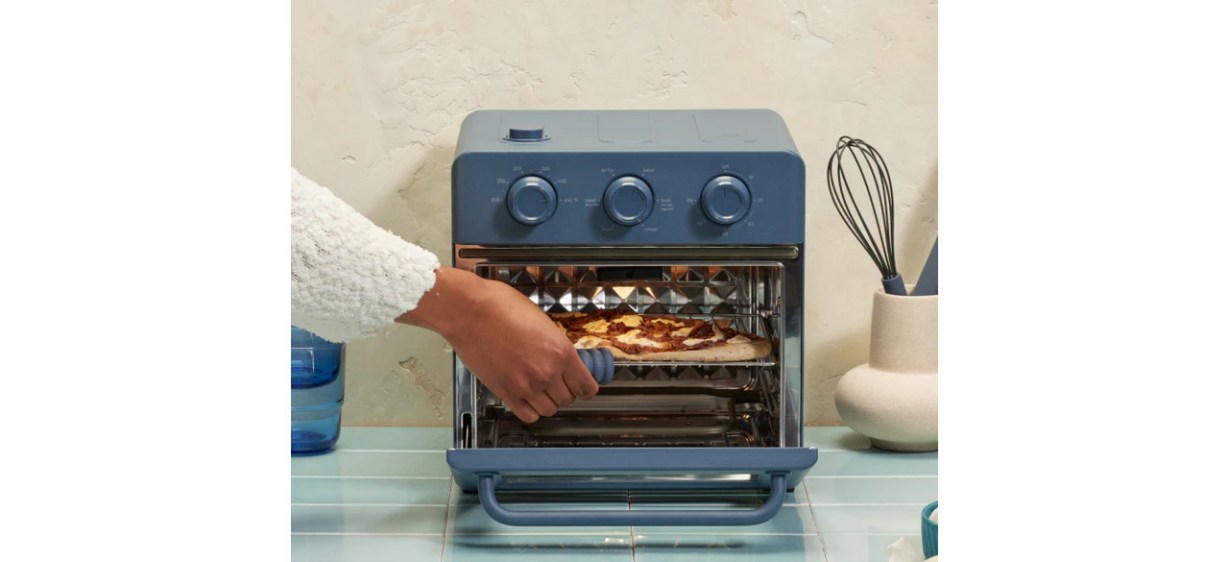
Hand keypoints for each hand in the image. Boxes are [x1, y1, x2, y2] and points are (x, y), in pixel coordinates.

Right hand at [398, 267, 598, 422]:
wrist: (470, 311)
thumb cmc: (500, 306)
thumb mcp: (541, 320)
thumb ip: (554, 344)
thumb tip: (561, 356)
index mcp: (561, 351)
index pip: (586, 386)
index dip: (585, 388)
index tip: (582, 387)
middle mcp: (547, 372)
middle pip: (568, 399)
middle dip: (564, 392)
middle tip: (555, 383)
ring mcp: (526, 386)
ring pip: (549, 410)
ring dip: (547, 402)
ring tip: (539, 390)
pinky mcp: (506, 392)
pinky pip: (527, 415)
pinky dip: (530, 410)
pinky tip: (526, 398)